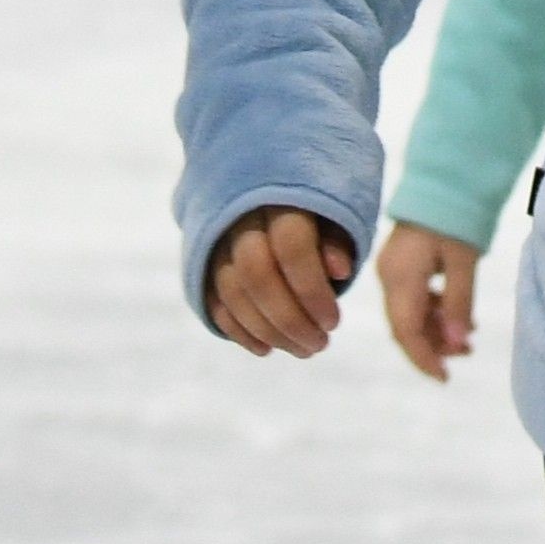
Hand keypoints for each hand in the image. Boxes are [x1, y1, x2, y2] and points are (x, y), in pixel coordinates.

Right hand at [208, 206, 354, 357]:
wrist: (267, 194)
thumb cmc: (315, 211)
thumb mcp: (335, 216)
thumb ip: (337, 241)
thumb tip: (340, 270)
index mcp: (282, 198)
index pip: (291, 247)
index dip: (312, 291)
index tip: (334, 323)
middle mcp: (242, 217)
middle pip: (256, 274)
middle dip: (289, 319)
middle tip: (320, 344)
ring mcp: (217, 241)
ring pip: (233, 292)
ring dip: (268, 332)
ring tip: (302, 349)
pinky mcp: (203, 263)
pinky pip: (214, 302)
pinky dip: (239, 331)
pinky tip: (267, 348)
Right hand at [377, 220, 480, 382]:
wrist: (442, 180)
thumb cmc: (455, 216)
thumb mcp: (463, 260)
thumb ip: (459, 302)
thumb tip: (459, 343)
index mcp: (400, 278)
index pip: (405, 331)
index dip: (423, 358)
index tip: (444, 378)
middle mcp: (389, 278)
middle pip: (405, 326)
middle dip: (434, 346)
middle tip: (467, 353)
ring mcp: (393, 271)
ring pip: (410, 315)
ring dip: (437, 330)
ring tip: (468, 339)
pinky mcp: (401, 265)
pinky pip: (413, 299)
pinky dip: (434, 313)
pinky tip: (458, 317)